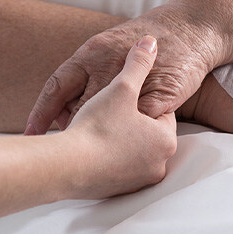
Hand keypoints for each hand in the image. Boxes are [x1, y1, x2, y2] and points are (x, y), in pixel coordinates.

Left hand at [26, 4, 221, 134]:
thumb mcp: (106, 48)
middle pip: (79, 109)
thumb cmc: (146, 41)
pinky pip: (138, 124)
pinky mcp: (159, 98)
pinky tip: (124, 146)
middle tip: (62, 147)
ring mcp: (135, 84)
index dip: (41, 112)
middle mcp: (108, 66)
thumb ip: (85, 73)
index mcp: (91, 53)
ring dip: (99, 136)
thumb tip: (60, 104)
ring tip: (90, 151)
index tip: (31, 135)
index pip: (57, 86)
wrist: (192, 28)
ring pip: (107, 119)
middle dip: (71, 129)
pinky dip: (129, 135)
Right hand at [65, 35, 177, 197]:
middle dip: (127, 121)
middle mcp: (159, 165)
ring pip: (128, 152)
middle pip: (143, 134)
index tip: (121, 97)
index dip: (138, 101)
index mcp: (165, 140)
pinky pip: (114, 169)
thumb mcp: (121, 87)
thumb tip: (149, 42)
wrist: (67, 168)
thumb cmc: (99, 127)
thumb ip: (138, 64)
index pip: (160, 114)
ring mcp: (138, 182)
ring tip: (95, 128)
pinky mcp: (117, 192)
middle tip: (107, 111)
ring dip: (116, 139)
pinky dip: (105, 158)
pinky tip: (89, 146)